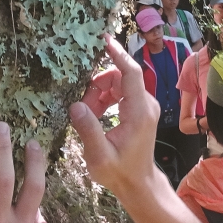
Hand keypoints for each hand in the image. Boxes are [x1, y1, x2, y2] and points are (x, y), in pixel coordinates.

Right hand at [68, 37, 162, 200]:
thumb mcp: (99, 155)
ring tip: (87, 114)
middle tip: (82, 106)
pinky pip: (120, 93)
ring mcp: (145, 106)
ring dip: (99, 94)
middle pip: (120, 77)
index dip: (118, 54)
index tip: (104, 39)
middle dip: (98, 85)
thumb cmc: (120, 172)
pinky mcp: (140, 110)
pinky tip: (94, 115)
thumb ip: (88, 130)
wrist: (138, 183)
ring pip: (118, 84)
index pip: (130, 73)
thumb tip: (76, 105)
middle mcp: (146, 104)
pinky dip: (105, 99)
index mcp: (139, 112)